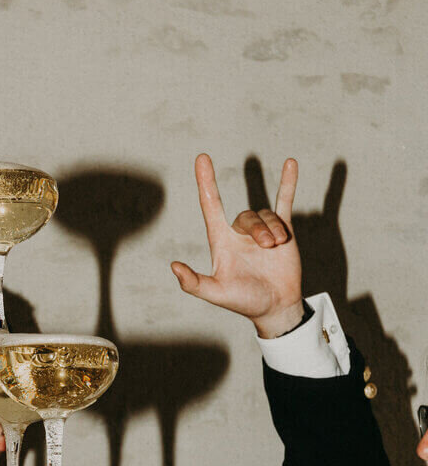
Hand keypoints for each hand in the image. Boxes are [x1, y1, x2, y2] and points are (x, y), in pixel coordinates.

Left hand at [172, 154, 302, 337]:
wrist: (276, 306)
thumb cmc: (243, 301)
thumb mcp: (216, 294)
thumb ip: (194, 283)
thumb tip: (174, 267)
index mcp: (221, 241)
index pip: (210, 205)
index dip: (205, 182)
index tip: (202, 158)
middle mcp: (238, 233)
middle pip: (247, 215)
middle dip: (260, 229)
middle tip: (268, 247)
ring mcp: (261, 230)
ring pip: (266, 214)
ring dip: (274, 229)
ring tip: (278, 246)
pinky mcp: (283, 230)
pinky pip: (284, 202)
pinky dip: (287, 184)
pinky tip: (291, 163)